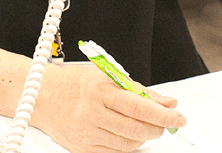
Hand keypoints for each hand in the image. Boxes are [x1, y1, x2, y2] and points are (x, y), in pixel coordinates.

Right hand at [29, 63, 185, 152]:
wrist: (43, 96)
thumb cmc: (76, 84)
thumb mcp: (107, 76)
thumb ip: (139, 90)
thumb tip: (168, 103)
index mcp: (100, 90)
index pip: (140, 106)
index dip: (164, 115)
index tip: (178, 117)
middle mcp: (92, 112)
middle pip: (137, 128)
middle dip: (158, 128)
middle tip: (165, 123)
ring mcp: (87, 133)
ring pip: (128, 143)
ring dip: (143, 136)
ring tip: (144, 126)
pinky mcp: (82, 148)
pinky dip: (127, 145)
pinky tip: (127, 135)